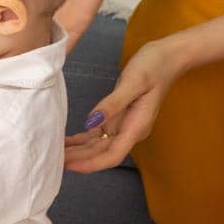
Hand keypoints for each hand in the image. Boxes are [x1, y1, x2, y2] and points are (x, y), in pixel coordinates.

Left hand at [64, 40, 180, 173]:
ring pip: (99, 146)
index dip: (91, 164)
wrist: (169, 57)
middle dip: (80, 159)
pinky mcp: (119, 118)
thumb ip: (113, 104)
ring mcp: (125, 126)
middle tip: (54, 161)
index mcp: (137, 126)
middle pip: (103, 153)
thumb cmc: (154, 66)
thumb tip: (91, 122)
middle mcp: (131, 131)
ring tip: (56, 152)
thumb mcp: (134, 82)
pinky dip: (83, 139)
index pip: (113, 155)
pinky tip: (67, 141)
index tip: (70, 166)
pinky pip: (99, 134)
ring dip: (79, 151)